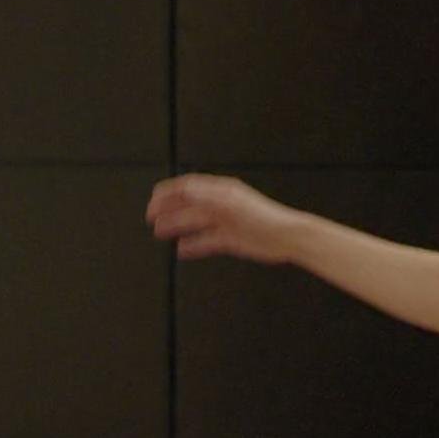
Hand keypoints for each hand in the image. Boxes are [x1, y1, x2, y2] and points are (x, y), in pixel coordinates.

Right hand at [144, 173, 301, 263]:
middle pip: (189, 205)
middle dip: (168, 210)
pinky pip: (207, 241)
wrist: (288, 237)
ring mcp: (226, 222)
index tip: (153, 201)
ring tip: (160, 233)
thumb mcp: (231, 204)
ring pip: (195, 223)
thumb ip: (206, 197)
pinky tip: (182, 251)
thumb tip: (184, 190)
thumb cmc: (264, 217)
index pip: (189, 187)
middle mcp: (221, 205)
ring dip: (177, 226)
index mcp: (221, 191)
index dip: (169, 192)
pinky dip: (194, 246)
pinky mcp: (231, 240)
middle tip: (150, 218)